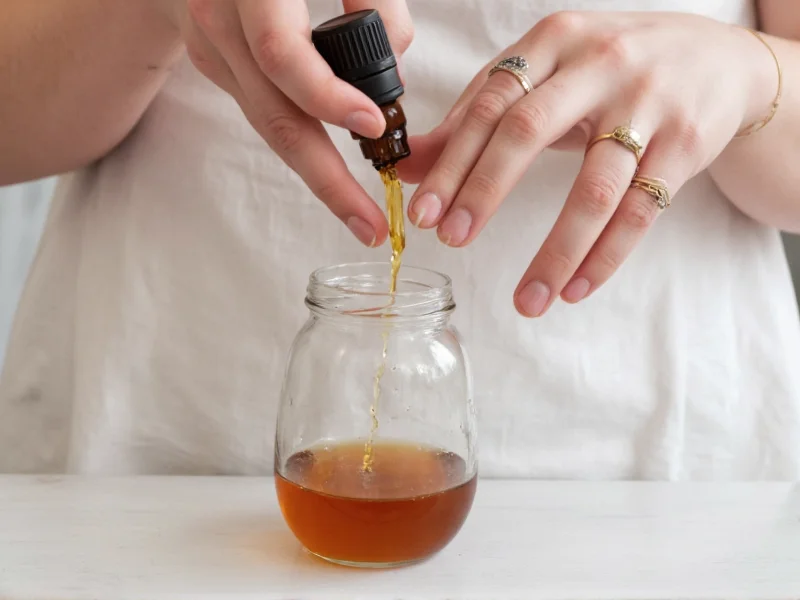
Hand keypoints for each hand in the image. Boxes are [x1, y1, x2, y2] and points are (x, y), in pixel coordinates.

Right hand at [165, 0, 413, 245]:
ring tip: (359, 215)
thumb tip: (393, 75)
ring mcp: (210, 49)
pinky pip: (264, 112)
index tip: (374, 125)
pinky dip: (301, 141)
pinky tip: (331, 168)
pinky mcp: (213, 65)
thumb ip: (375, 0)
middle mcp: (218, 20)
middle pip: (274, 116)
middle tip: (369, 225)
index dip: (327, 94)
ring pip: (268, 125)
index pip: (281, 53)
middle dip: (328, 180)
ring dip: (318, 175)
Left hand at [399, 11, 775, 315]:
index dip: (451, 161)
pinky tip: (575, 289)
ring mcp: (649, 102)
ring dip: (556, 251)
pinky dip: (606, 257)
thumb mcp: (544, 76)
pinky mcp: (687, 143)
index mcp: (553, 40)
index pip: (489, 104)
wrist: (719, 60)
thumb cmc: (611, 72)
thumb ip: (476, 117)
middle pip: (530, 131)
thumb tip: (405, 164)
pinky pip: (641, 211)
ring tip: (526, 300)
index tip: (423, 213)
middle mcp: (599, 64)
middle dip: (485, 191)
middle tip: (452, 239)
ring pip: (595, 187)